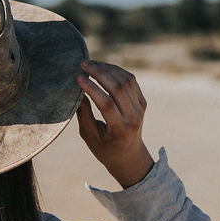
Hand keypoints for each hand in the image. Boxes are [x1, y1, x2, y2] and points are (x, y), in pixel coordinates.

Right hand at [75, 61, 153, 187]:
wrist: (129, 156)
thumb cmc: (104, 148)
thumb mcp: (89, 136)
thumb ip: (83, 113)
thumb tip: (76, 90)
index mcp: (120, 130)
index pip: (107, 104)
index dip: (92, 88)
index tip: (78, 77)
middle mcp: (133, 118)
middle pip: (118, 88)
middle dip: (99, 73)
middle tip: (83, 64)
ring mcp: (140, 109)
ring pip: (126, 81)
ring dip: (107, 69)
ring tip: (91, 64)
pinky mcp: (142, 102)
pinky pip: (131, 81)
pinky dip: (117, 71)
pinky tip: (103, 67)